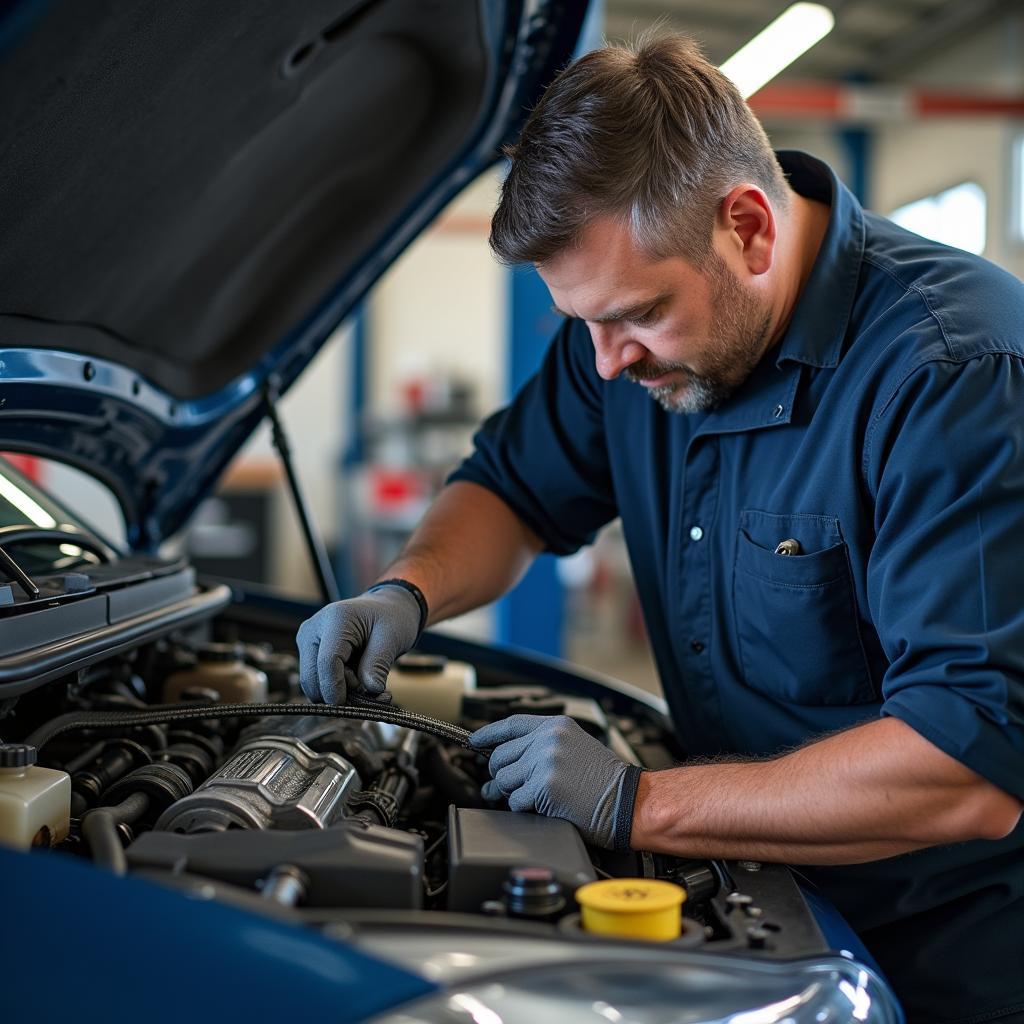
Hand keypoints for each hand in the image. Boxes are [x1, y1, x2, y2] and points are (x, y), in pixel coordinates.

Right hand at [296, 585, 421, 703]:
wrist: (385, 609)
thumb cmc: (390, 619)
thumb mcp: (393, 638)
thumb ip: (378, 664)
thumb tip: (371, 690)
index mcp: (335, 619)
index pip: (327, 662)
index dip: (338, 688)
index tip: (358, 704)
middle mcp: (313, 629)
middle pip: (312, 677)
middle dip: (338, 693)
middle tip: (368, 692)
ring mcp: (307, 641)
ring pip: (312, 684)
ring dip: (337, 692)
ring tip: (364, 681)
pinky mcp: (308, 652)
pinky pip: (317, 681)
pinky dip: (335, 689)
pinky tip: (355, 680)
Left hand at [469, 714, 641, 849]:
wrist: (627, 801)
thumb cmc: (605, 781)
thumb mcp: (575, 746)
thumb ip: (541, 746)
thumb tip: (504, 761)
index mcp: (556, 726)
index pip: (510, 724)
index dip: (488, 734)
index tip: (474, 742)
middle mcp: (548, 740)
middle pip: (500, 756)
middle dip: (500, 774)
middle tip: (504, 786)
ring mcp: (544, 762)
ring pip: (503, 780)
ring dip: (512, 793)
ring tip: (529, 797)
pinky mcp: (543, 786)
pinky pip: (515, 800)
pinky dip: (523, 808)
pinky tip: (540, 806)